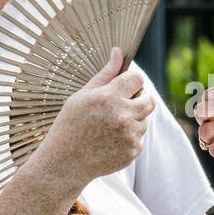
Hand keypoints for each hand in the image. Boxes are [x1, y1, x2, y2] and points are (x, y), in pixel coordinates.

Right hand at [35, 47, 152, 186]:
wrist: (64, 163)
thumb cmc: (70, 125)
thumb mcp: (83, 95)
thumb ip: (105, 74)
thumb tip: (118, 52)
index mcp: (110, 97)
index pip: (137, 79)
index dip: (132, 81)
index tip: (124, 85)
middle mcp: (123, 116)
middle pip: (149, 99)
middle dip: (139, 98)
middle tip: (121, 104)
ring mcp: (130, 136)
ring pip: (145, 119)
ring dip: (133, 119)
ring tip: (109, 125)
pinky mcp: (133, 152)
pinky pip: (139, 138)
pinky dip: (129, 137)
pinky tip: (109, 140)